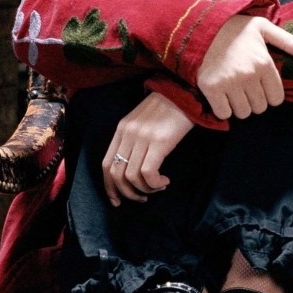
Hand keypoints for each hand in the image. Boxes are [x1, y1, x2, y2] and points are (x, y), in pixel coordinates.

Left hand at [102, 90, 194, 204]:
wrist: (186, 93)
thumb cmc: (169, 109)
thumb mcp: (144, 122)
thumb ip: (135, 140)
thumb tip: (133, 167)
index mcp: (121, 129)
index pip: (106, 164)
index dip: (109, 187)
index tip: (118, 200)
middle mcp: (128, 134)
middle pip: (116, 174)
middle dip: (127, 193)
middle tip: (142, 198)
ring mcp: (142, 137)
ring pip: (131, 177)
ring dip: (144, 190)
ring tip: (157, 187)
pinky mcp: (158, 142)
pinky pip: (147, 173)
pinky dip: (154, 183)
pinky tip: (165, 181)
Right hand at [195, 14, 292, 119]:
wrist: (200, 27)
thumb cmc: (235, 29)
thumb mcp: (264, 28)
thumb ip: (289, 42)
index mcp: (264, 63)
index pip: (276, 99)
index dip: (269, 95)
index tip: (259, 85)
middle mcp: (249, 75)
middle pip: (260, 108)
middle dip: (254, 100)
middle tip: (244, 87)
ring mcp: (229, 83)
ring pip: (243, 113)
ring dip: (239, 106)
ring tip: (233, 90)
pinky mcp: (211, 88)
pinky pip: (224, 114)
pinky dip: (223, 108)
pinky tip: (221, 95)